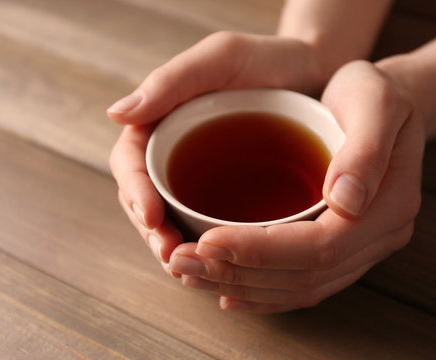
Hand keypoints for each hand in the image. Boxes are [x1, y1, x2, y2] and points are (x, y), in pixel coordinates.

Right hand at [108, 31, 325, 270]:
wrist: (319, 74)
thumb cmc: (271, 60)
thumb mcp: (223, 58)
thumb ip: (171, 82)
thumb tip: (116, 113)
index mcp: (162, 120)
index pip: (131, 162)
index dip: (136, 192)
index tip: (153, 217)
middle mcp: (175, 152)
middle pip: (145, 199)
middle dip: (153, 232)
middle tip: (173, 257)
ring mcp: (200, 176)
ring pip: (172, 219)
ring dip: (176, 248)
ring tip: (191, 270)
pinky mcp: (228, 195)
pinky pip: (207, 224)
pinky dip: (208, 247)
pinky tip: (220, 265)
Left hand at [168, 60, 425, 312]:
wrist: (388, 106)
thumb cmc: (374, 96)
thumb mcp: (376, 102)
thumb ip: (364, 151)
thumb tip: (345, 201)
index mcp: (389, 205)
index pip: (320, 247)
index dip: (260, 251)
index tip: (207, 240)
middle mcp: (378, 237)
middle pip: (303, 276)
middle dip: (238, 272)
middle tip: (180, 261)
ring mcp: (361, 249)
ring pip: (297, 287)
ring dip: (240, 285)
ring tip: (190, 273)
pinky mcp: (342, 249)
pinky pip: (302, 284)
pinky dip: (260, 292)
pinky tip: (226, 288)